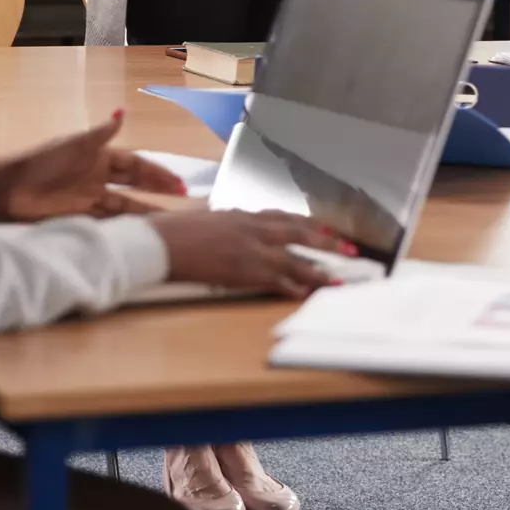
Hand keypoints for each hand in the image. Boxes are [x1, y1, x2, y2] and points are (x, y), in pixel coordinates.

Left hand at [0, 111, 186, 221]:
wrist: (8, 188)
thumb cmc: (42, 162)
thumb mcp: (74, 145)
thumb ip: (101, 133)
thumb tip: (123, 111)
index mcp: (99, 157)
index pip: (135, 164)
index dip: (156, 171)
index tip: (177, 181)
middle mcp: (98, 177)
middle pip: (135, 183)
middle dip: (158, 188)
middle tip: (183, 196)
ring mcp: (89, 197)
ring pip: (125, 203)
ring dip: (146, 208)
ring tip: (169, 218)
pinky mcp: (79, 215)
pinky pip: (108, 220)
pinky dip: (124, 224)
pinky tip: (139, 229)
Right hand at [148, 210, 351, 298]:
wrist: (160, 242)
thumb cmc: (174, 230)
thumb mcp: (206, 219)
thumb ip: (226, 223)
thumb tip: (230, 226)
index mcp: (243, 215)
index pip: (283, 216)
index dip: (307, 223)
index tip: (325, 227)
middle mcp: (253, 229)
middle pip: (300, 233)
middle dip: (327, 242)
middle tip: (349, 250)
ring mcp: (251, 250)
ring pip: (295, 259)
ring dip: (318, 271)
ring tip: (337, 280)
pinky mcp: (244, 271)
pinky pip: (276, 280)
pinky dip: (293, 287)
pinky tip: (305, 294)